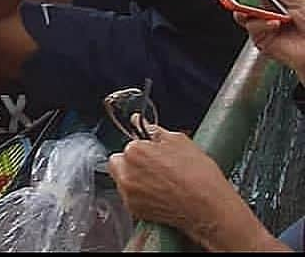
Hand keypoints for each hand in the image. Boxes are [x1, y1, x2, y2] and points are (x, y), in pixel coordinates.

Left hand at [106, 123, 271, 248]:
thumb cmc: (200, 178)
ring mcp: (130, 194)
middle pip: (119, 162)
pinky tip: (160, 195)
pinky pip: (131, 198)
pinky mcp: (136, 212)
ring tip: (160, 184)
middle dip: (132, 163)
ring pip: (123, 180)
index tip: (154, 155)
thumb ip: (154, 130)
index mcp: (134, 151)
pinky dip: (141, 196)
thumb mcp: (180, 141)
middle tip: (154, 168)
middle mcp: (126, 173)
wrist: (212, 211)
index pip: (128, 145)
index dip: (143, 149)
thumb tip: (139, 120)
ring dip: (135, 179)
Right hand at [237, 0, 304, 78]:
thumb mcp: (303, 1)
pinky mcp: (267, 44)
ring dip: (251, 13)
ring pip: (247, 18)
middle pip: (251, 4)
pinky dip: (259, 26)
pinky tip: (272, 24)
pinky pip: (253, 32)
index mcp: (287, 5)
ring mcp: (271, 30)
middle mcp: (277, 17)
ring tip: (259, 11)